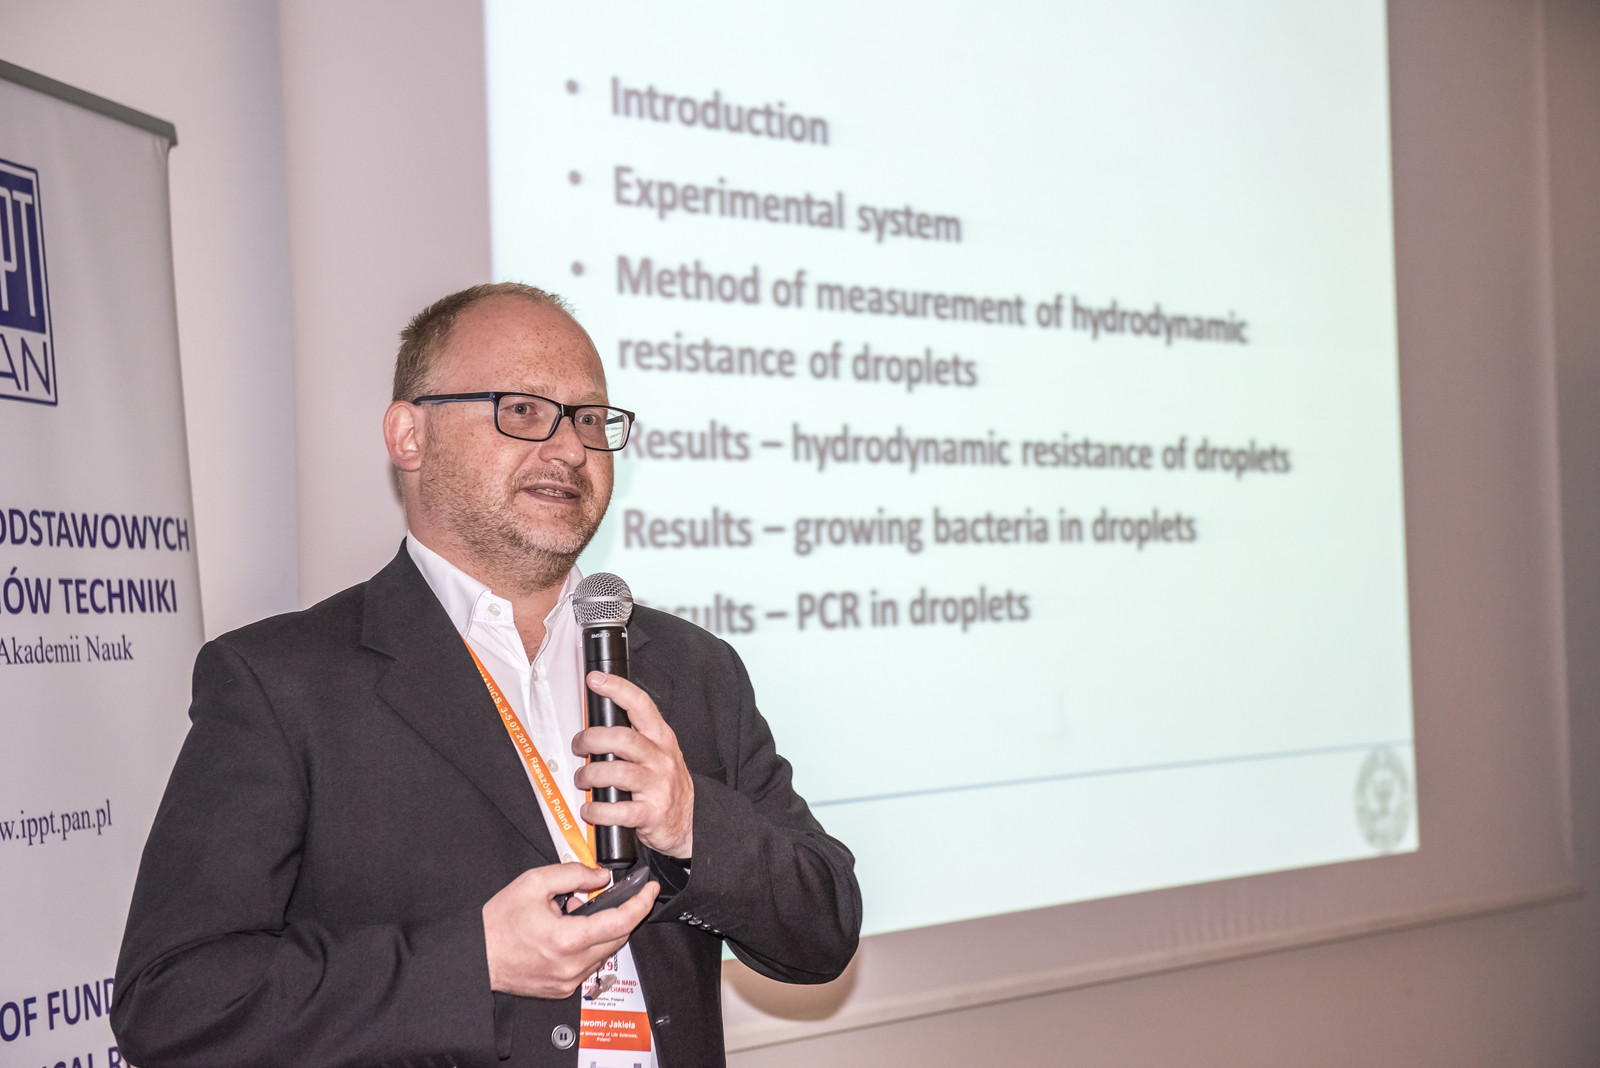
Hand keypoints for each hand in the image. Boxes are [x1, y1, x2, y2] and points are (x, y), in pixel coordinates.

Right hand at [482, 863, 658, 997]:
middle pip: (618, 938)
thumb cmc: (499, 923)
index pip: (621, 922)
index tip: (649, 890)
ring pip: (605, 953)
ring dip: (605, 931)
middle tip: (621, 896)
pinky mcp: (562, 989)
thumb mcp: (534, 883)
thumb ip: (573, 875)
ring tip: (581, 914)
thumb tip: (600, 876)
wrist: (477, 956)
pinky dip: (590, 946)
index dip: (641, 903)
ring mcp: (568, 981)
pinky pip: (589, 965)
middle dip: (625, 914)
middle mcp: (572, 965)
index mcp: (567, 939)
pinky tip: (572, 933)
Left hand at [573, 671, 694, 858]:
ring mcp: (658, 786)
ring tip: (583, 780)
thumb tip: (594, 728)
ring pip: (617, 772)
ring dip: (590, 774)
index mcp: (661, 738)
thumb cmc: (665, 785)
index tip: (595, 680)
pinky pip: (619, 810)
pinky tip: (590, 809)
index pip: (641, 705)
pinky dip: (598, 811)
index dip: (617, 689)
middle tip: (579, 746)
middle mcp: (661, 758)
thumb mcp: (657, 753)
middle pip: (623, 739)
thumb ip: (633, 739)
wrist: (689, 822)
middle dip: (591, 739)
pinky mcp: (651, 813)